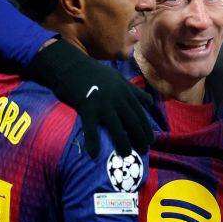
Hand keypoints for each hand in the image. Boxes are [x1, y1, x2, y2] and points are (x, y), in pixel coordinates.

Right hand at [26, 39, 153, 156]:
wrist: (71, 66)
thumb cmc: (95, 74)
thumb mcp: (118, 79)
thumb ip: (134, 91)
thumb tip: (149, 102)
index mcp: (125, 92)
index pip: (140, 113)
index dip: (146, 129)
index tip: (151, 141)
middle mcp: (117, 99)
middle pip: (132, 122)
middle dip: (140, 138)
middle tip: (144, 151)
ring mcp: (103, 104)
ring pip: (116, 127)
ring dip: (122, 143)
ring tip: (126, 155)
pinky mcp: (87, 108)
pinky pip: (91, 127)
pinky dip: (92, 141)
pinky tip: (94, 154)